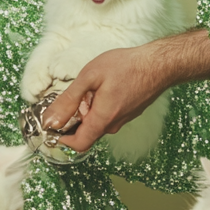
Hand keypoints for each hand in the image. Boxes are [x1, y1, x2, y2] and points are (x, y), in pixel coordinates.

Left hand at [44, 29, 209, 153]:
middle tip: (75, 95)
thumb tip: (50, 121)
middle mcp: (113, 125)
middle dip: (75, 119)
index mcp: (102, 120)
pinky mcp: (129, 112)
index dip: (62, 138)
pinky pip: (108, 116)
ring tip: (92, 87)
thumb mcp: (89, 78)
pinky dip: (100, 106)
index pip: (78, 145)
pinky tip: (104, 87)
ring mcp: (123, 120)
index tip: (54, 123)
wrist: (159, 64)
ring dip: (88, 111)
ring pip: (97, 123)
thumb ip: (68, 101)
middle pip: (86, 133)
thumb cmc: (126, 67)